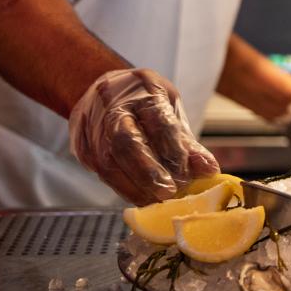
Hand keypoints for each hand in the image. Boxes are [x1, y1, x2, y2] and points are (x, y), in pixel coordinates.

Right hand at [68, 68, 219, 204]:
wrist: (103, 89)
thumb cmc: (143, 98)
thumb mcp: (170, 107)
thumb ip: (186, 140)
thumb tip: (208, 170)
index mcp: (143, 89)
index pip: (158, 120)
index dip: (173, 151)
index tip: (187, 176)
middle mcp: (112, 105)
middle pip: (126, 142)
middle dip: (148, 172)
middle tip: (168, 193)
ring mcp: (92, 126)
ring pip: (109, 163)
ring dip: (135, 187)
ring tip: (158, 202)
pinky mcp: (81, 146)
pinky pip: (102, 173)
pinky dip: (123, 188)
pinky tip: (140, 197)